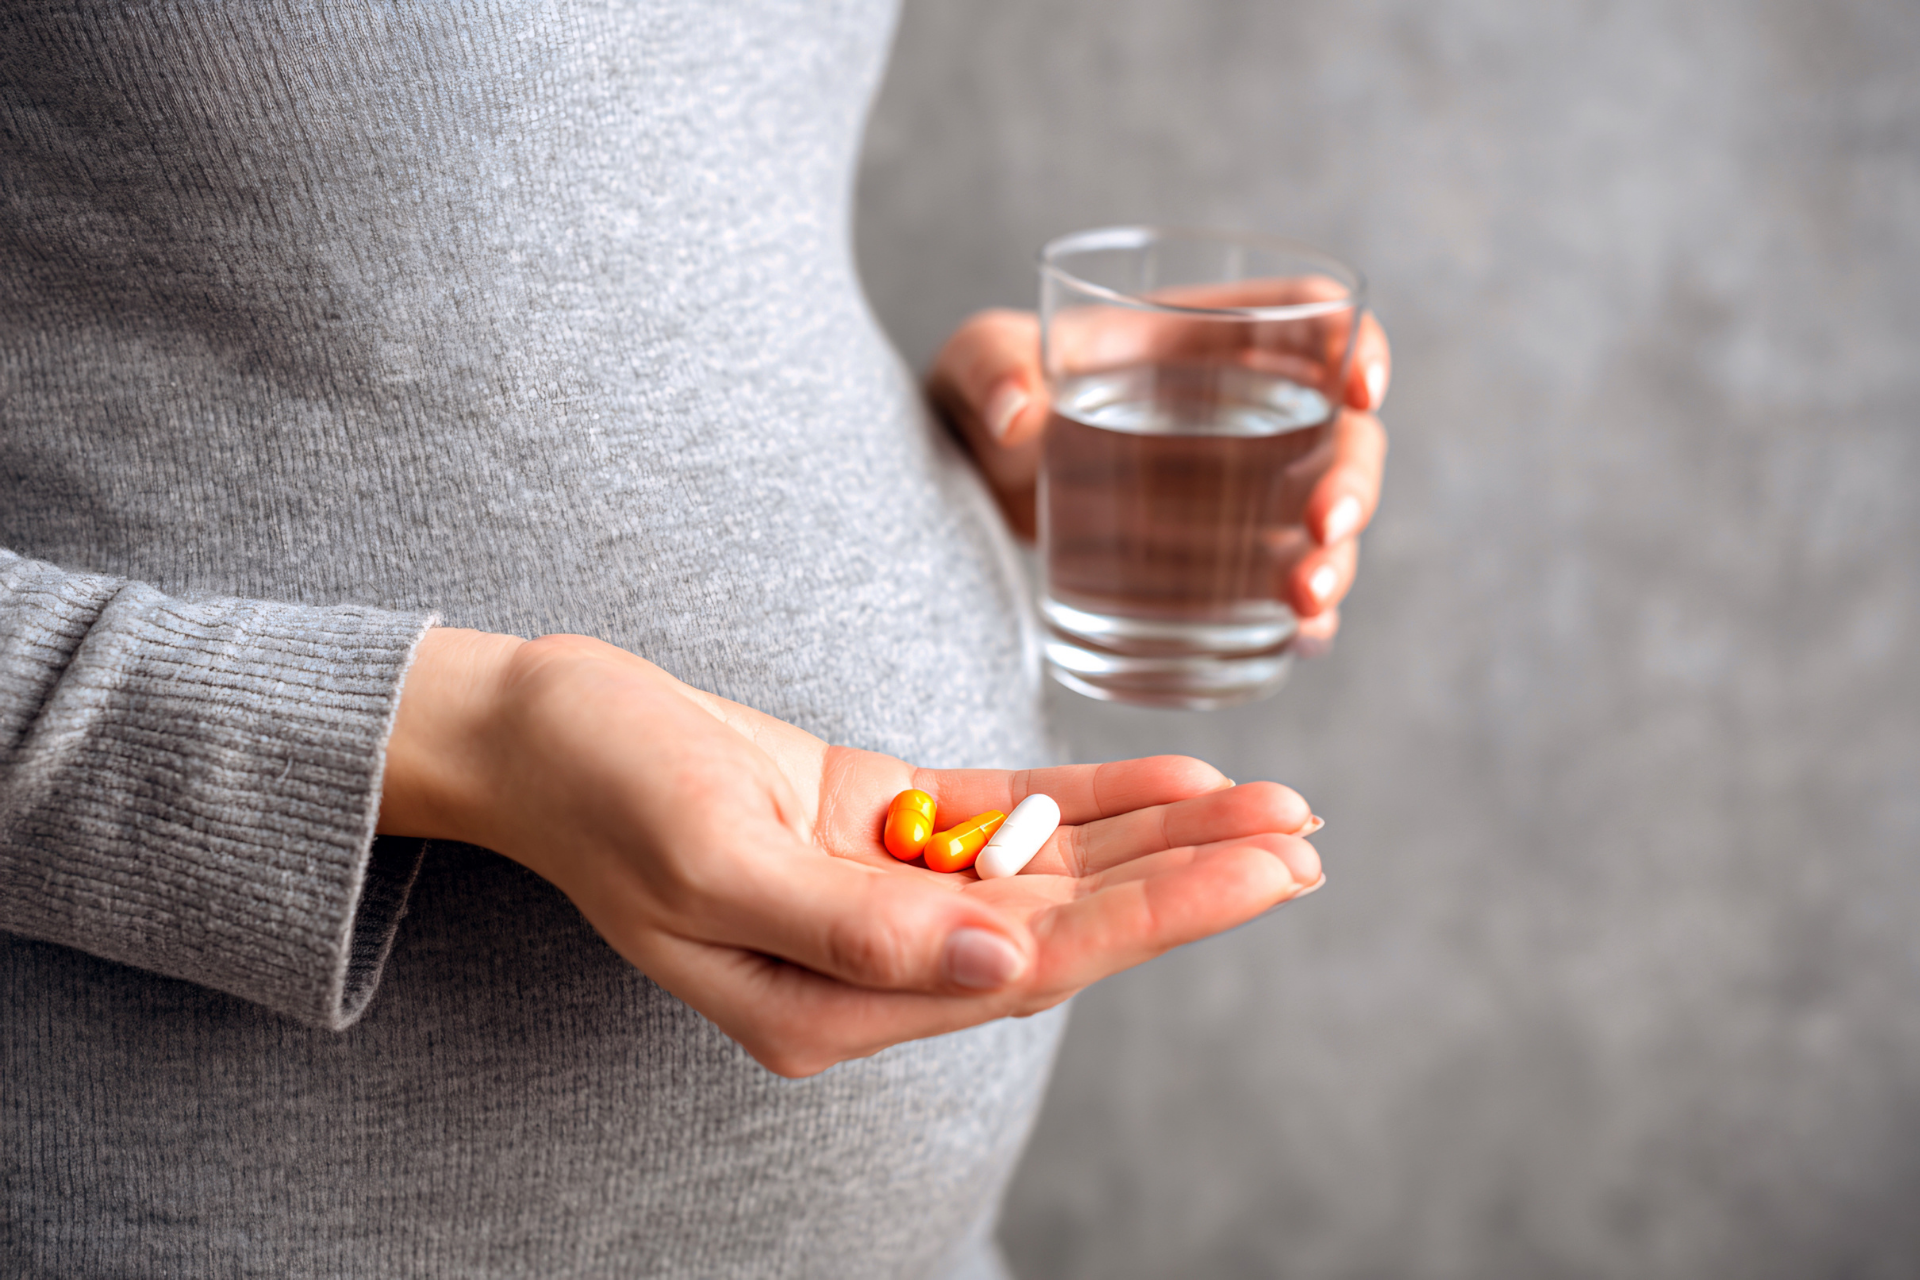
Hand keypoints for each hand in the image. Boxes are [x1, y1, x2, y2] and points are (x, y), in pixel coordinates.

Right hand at [379, 629, 1322, 1075]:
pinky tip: (1173, 780)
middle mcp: (871, 964)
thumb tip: (1000, 968)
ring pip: (1049, 869)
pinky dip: (1088, 797)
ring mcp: (879, 891)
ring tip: (1273, 808)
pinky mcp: (878, 824)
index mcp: (830, 1005)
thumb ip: (852, 930)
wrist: (533, 727)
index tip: (1263, 872)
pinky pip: (1002, 815)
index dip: (1155, 916)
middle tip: (1306, 837)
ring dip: (1160, 838)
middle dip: (1188, 880)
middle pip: (1063, 924)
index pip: (1030, 964)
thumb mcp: (710, 860)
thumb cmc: (598, 791)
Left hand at [927, 305, 1389, 652]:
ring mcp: (1237, 497)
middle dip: (1353, 483)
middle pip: (1341, 436)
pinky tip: (1300, 638)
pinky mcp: (1218, 565)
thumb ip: (987, 368)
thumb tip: (1018, 411)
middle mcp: (1240, 418)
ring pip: (1324, 520)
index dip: (1355, 342)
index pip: (1308, 318)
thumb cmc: (982, 402)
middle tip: (1324, 529)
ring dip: (1337, 560)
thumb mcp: (972, 368)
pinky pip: (1283, 586)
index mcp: (1200, 343)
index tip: (1360, 387)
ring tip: (1306, 603)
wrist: (965, 489)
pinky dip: (1305, 615)